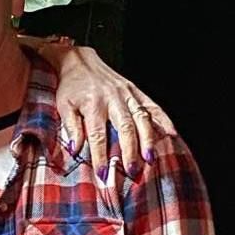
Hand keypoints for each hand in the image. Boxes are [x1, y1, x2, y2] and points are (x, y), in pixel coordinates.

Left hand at [29, 39, 177, 180]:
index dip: (101, 156)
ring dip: (148, 139)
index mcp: (93, 104)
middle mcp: (112, 99)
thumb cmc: (71, 87)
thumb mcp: (63, 106)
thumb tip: (75, 150)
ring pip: (141, 118)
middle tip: (133, 171)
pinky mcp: (135, 90)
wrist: (79, 60)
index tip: (103, 174)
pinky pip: (152, 105)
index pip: (98, 135)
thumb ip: (70, 127)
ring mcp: (127, 94)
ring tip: (151, 158)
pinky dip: (163, 119)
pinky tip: (171, 133)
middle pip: (125, 128)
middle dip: (130, 151)